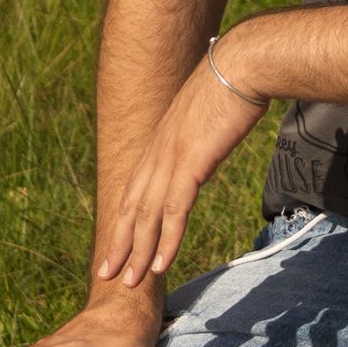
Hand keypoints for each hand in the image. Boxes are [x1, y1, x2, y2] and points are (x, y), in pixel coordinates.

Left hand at [96, 45, 268, 289]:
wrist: (243, 63)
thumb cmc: (233, 84)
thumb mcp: (206, 113)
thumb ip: (198, 134)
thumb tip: (202, 144)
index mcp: (159, 141)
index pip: (133, 189)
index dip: (121, 220)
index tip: (114, 245)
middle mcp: (157, 151)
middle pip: (130, 206)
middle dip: (117, 243)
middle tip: (104, 274)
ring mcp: (171, 157)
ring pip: (147, 215)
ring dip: (137, 252)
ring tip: (129, 282)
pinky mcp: (191, 162)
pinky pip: (174, 210)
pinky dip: (165, 240)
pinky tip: (160, 265)